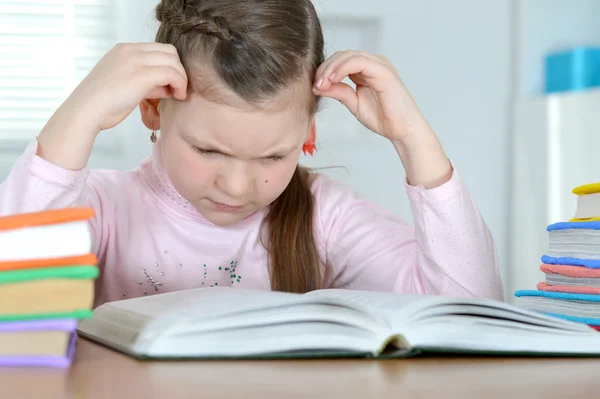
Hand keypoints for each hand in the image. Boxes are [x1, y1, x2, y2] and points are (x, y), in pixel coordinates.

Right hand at [64, 42, 187, 132]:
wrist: (85, 111)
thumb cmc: (102, 104)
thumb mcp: (124, 84)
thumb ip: (145, 81)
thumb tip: (166, 86)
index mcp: (124, 50)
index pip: (158, 49)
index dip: (169, 66)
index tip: (169, 84)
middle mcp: (130, 50)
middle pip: (169, 51)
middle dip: (178, 70)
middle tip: (177, 89)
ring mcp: (136, 60)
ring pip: (173, 61)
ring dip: (181, 78)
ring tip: (178, 94)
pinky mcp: (142, 75)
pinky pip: (172, 74)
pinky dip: (180, 84)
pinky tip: (177, 96)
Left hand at [312, 50, 451, 187]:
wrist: (402, 130)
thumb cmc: (383, 118)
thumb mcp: (353, 103)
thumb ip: (339, 92)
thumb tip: (318, 85)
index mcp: (368, 69)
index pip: (341, 61)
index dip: (325, 70)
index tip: (314, 87)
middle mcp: (374, 63)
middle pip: (342, 55)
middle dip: (325, 69)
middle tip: (315, 85)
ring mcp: (380, 64)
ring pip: (348, 56)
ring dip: (330, 68)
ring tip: (320, 84)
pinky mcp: (383, 70)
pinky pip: (358, 62)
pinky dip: (341, 69)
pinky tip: (331, 80)